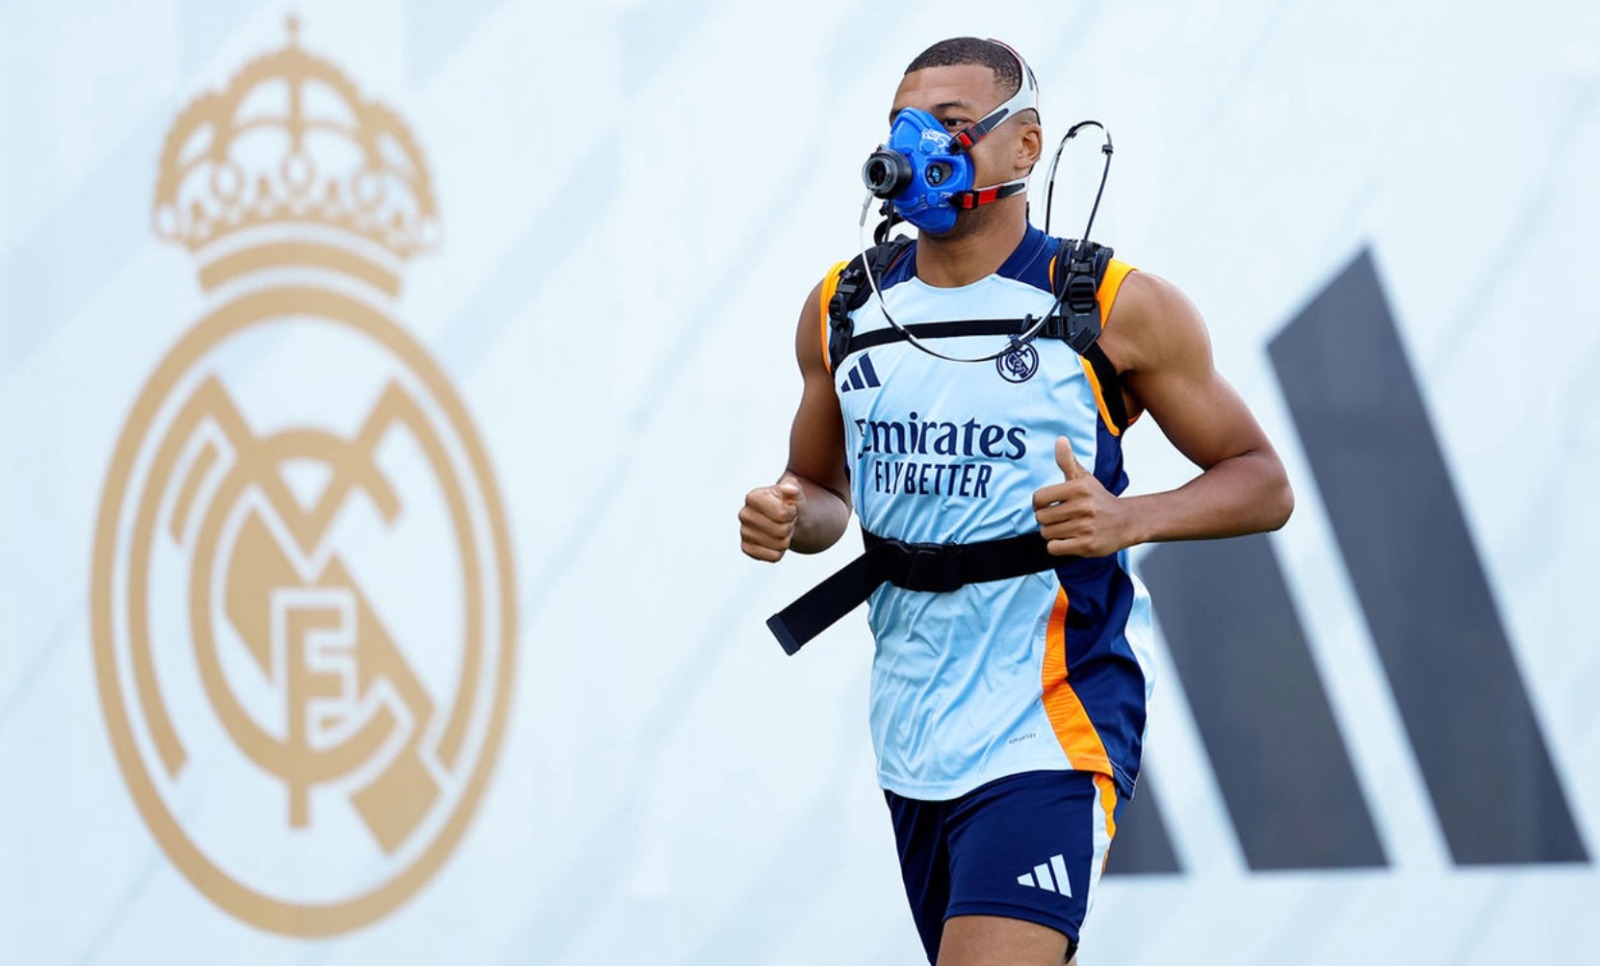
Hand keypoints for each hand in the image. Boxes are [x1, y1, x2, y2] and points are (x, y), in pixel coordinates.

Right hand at [740, 479, 804, 561]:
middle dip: (790, 526)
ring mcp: (744, 532)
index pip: (781, 514)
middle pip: (781, 531)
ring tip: (781, 529)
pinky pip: (773, 557)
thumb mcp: (794, 491)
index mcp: (753, 497)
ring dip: (786, 539)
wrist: (784, 519)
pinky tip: (775, 541)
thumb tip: (790, 489)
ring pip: (779, 545)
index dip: (791, 513)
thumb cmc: (789, 503)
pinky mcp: (747, 548)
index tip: (789, 508)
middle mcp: (744, 514)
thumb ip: (793, 486)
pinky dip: (780, 551)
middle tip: (786, 520)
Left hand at [1033, 437, 1130, 557]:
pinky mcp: (1087, 546)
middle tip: (1060, 518)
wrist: (1126, 522)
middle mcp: (1083, 507)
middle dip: (1046, 519)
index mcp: (1079, 488)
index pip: (1039, 498)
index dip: (1039, 503)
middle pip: (1041, 517)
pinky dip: (1057, 545)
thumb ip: (1068, 461)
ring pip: (1046, 533)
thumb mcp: (1084, 478)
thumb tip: (1060, 440)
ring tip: (1067, 528)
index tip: (1049, 504)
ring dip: (1052, 533)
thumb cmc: (1100, 499)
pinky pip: (1054, 548)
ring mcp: (1085, 528)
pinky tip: (1069, 539)